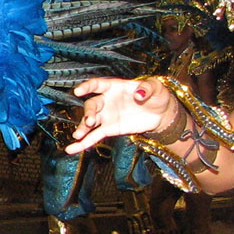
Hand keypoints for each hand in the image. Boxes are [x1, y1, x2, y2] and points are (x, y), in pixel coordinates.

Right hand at [65, 77, 179, 152]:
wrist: (161, 114)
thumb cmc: (156, 95)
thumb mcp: (156, 87)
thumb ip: (147, 88)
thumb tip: (138, 94)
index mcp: (115, 87)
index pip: (98, 85)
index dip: (87, 87)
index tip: (78, 91)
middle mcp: (107, 100)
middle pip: (92, 105)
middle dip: (88, 112)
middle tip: (89, 121)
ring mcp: (107, 116)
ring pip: (90, 121)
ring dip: (82, 128)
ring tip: (78, 135)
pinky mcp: (110, 129)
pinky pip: (94, 136)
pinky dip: (83, 143)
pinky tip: (72, 149)